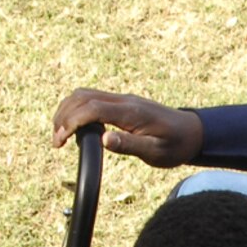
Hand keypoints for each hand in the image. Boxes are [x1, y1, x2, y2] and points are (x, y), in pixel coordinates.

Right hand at [52, 89, 203, 166]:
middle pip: (83, 97)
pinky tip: (74, 127)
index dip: (72, 122)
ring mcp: (122, 100)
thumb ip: (130, 145)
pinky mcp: (121, 104)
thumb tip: (104, 140)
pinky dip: (77, 109)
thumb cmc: (175, 145)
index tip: (60, 140)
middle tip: (56, 141)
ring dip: (67, 111)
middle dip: (64, 116)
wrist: (191, 133)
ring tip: (59, 134)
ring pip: (85, 95)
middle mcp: (123, 101)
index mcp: (130, 112)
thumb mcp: (155, 152)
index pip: (92, 109)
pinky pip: (92, 99)